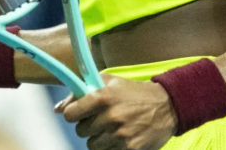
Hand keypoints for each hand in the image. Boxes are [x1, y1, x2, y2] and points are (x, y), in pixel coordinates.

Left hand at [58, 76, 176, 149]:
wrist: (168, 106)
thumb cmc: (134, 92)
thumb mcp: (109, 82)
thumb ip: (81, 93)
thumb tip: (57, 110)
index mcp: (103, 96)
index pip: (70, 114)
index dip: (73, 114)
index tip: (80, 113)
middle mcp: (110, 116)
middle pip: (80, 131)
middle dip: (88, 126)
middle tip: (102, 120)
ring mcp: (120, 135)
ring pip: (92, 145)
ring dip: (99, 139)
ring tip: (112, 129)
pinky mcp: (129, 149)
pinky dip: (111, 148)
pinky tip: (121, 138)